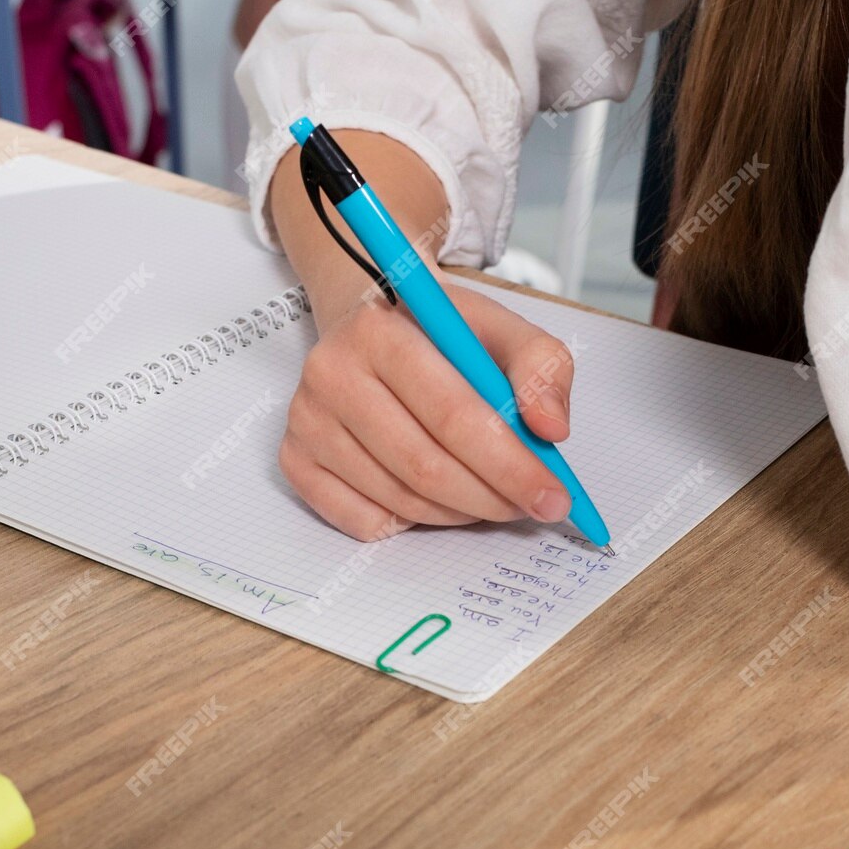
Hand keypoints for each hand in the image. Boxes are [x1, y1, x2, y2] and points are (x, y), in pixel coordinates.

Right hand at [263, 128, 574, 540]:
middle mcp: (330, 373)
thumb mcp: (502, 330)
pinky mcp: (296, 460)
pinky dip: (412, 523)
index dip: (511, 465)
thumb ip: (541, 370)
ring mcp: (306, 422)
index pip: (454, 415)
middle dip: (492, 498)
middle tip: (531, 506)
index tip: (553, 495)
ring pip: (400, 500)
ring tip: (490, 495)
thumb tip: (551, 429)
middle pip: (424, 467)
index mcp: (380, 331)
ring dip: (460, 512)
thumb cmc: (439, 336)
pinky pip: (364, 521)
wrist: (375, 325)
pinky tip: (436, 496)